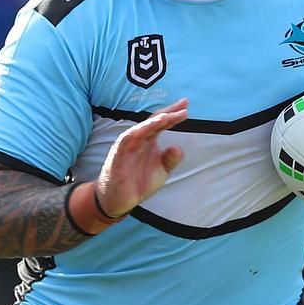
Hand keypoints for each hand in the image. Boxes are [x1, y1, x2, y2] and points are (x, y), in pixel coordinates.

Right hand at [94, 98, 187, 216]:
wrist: (119, 199)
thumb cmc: (138, 181)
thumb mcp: (161, 170)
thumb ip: (170, 159)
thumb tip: (178, 148)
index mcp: (149, 140)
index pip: (161, 122)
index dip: (173, 113)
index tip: (186, 105)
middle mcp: (138, 140)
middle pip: (152, 122)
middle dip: (167, 114)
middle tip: (182, 107)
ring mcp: (127, 146)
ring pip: (139, 129)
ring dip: (152, 123)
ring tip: (166, 118)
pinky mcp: (118, 156)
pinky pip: (125, 142)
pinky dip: (134, 134)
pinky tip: (145, 130)